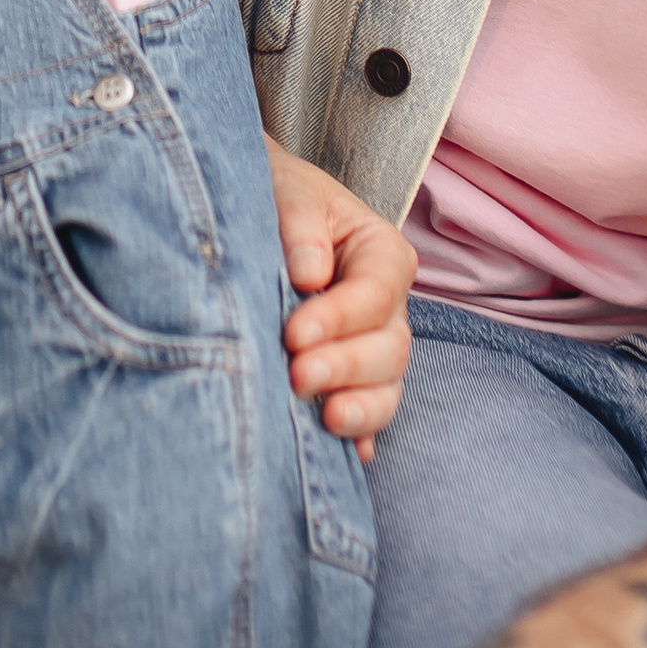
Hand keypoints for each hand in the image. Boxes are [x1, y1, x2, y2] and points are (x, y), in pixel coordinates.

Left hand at [265, 138, 414, 458]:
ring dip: (362, 407)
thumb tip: (310, 273)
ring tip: (328, 419)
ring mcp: (373, 348)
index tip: (294, 333)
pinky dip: (361, 436)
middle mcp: (387, 307)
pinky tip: (350, 456)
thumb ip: (301, 224)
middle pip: (390, 348)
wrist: (256, 212)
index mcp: (381, 254)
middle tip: (300, 376)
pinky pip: (367, 414)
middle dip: (347, 367)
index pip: (375, 292)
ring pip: (387, 387)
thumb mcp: (288, 191)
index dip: (340, 317)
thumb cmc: (277, 196)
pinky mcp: (351, 381)